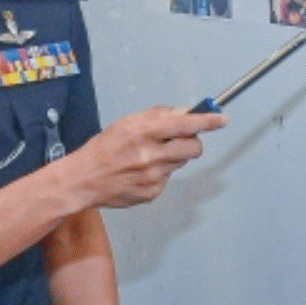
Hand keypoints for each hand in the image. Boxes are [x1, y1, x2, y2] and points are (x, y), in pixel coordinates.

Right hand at [65, 107, 223, 209]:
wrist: (83, 179)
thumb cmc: (103, 149)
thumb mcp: (127, 123)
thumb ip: (157, 116)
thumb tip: (183, 112)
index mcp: (144, 131)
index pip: (185, 124)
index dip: (207, 121)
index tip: (222, 119)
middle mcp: (151, 154)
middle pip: (194, 147)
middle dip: (192, 142)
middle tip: (179, 141)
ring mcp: (153, 176)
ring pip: (181, 163)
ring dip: (172, 158)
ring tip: (148, 158)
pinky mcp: (153, 192)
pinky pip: (168, 179)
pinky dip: (160, 174)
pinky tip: (141, 172)